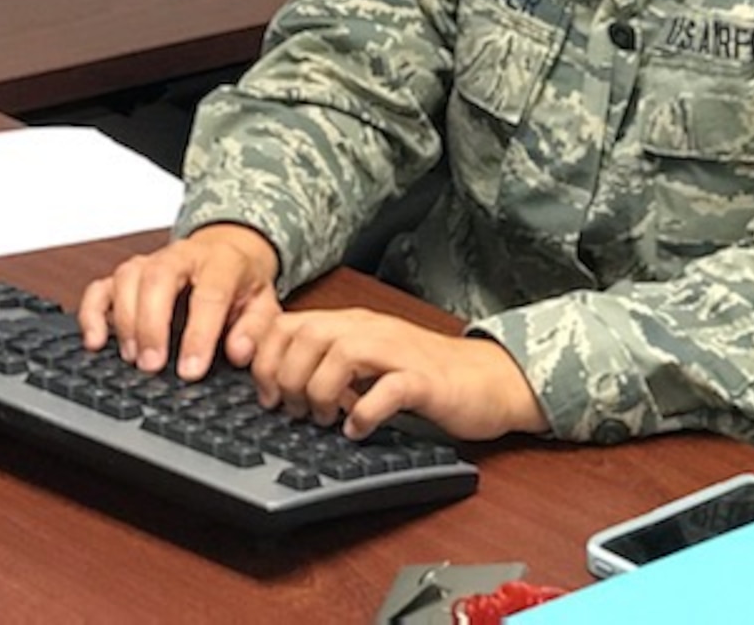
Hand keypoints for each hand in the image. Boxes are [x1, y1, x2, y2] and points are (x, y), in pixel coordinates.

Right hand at [78, 224, 281, 380]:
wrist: (230, 248)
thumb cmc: (242, 281)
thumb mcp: (264, 302)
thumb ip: (256, 328)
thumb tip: (238, 351)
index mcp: (223, 262)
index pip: (210, 295)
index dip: (199, 334)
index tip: (191, 370)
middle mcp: (182, 256)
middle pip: (159, 279)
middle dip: (152, 325)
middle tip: (152, 366)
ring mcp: (151, 262)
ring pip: (128, 279)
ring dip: (124, 321)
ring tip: (133, 358)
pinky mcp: (127, 275)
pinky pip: (101, 287)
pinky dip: (92, 313)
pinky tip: (95, 341)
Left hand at [249, 308, 547, 441]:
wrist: (487, 379)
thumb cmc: (424, 376)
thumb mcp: (367, 363)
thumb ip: (328, 364)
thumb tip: (276, 387)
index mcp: (352, 324)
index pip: (289, 324)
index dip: (265, 360)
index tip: (266, 395)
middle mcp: (372, 330)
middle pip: (308, 335)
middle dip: (288, 377)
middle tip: (294, 411)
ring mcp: (399, 352)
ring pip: (341, 354)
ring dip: (321, 391)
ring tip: (324, 419)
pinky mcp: (425, 380)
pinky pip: (388, 389)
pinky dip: (364, 413)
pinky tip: (357, 429)